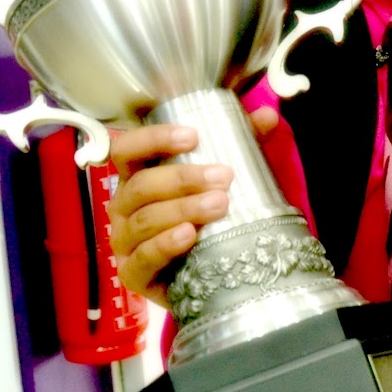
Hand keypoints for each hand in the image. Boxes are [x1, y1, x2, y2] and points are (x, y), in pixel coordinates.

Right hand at [105, 107, 279, 305]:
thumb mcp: (223, 179)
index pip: (127, 149)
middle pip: (141, 186)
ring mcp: (124, 242)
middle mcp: (124, 207)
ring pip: (144, 220)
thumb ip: (242, 144)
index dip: (153, 139)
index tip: (193, 136)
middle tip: (225, 177)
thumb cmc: (208, 220)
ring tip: (219, 204)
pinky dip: (165, 244)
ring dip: (183, 209)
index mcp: (138, 177)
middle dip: (183, 178)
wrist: (207, 276)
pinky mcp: (133, 274)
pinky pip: (143, 258)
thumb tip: (267, 115)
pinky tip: (189, 235)